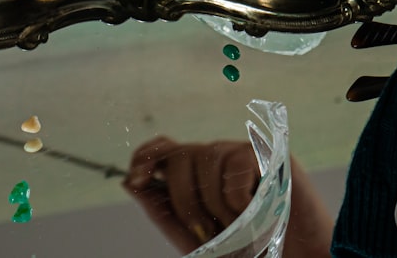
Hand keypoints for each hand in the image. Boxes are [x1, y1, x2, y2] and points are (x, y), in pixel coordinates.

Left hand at [122, 136, 259, 252]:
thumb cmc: (244, 249)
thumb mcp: (195, 238)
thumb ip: (163, 211)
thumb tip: (128, 183)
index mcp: (194, 175)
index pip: (162, 149)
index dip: (144, 157)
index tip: (136, 180)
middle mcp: (213, 158)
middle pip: (178, 156)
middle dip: (185, 202)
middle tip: (207, 233)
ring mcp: (238, 153)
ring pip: (207, 161)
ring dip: (218, 207)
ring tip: (237, 228)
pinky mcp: (267, 154)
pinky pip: (235, 168)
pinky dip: (240, 200)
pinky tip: (257, 210)